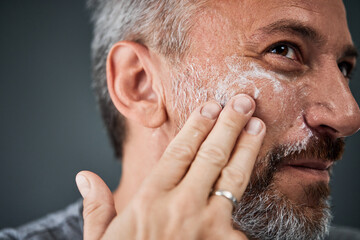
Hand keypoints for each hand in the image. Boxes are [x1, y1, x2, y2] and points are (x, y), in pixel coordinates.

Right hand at [76, 94, 265, 239]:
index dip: (197, 125)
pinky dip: (246, 203)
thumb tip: (84, 176)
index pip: (179, 151)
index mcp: (150, 200)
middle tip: (243, 102)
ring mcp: (208, 228)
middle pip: (210, 155)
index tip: (210, 106)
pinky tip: (260, 182)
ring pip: (232, 180)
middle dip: (229, 125)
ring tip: (258, 128)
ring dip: (246, 150)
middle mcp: (181, 207)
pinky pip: (242, 222)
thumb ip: (95, 208)